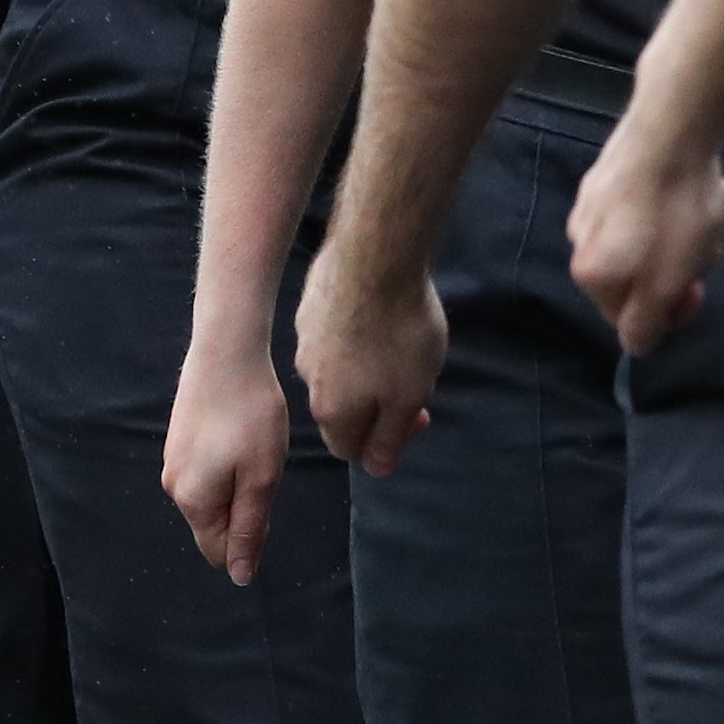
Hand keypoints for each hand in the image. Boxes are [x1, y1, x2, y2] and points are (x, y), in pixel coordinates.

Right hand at [162, 337, 291, 585]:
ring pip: (212, 492)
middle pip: (214, 521)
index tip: (267, 496)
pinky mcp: (178, 437)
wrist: (226, 352)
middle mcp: (173, 486)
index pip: (217, 549)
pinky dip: (227, 460)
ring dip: (237, 481)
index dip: (249, 536)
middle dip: (243, 506)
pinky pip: (206, 468)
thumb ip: (248, 529)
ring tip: (255, 444)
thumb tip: (238, 576)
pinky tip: (241, 430)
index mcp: (192, 502)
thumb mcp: (260, 478)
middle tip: (264, 465)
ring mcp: (172, 459)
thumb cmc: (250, 417)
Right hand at [296, 235, 447, 475]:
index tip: (417, 418)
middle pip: (343, 406)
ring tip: (399, 341)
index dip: (384, 444)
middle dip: (378, 403)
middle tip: (414, 380)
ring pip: (337, 366)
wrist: (376, 256)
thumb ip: (390, 437)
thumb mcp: (408, 397)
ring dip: (366, 365)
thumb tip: (376, 467)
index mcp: (331, 409)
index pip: (349, 448)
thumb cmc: (399, 333)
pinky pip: (335, 329)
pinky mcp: (311, 301)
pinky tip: (380, 310)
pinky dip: (356, 330)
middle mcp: (307, 376)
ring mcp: (306, 335)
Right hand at [567, 116, 723, 354]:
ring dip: (681, 233)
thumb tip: (635, 346)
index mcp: (589, 272)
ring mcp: (593, 198)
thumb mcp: (668, 281)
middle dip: (676, 267)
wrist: (672, 126)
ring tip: (709, 210)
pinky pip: (646, 202)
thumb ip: (648, 322)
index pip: (627, 316)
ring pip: (645, 237)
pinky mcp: (612, 168)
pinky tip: (700, 183)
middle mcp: (580, 237)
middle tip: (707, 245)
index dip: (669, 309)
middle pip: (637, 273)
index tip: (697, 289)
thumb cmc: (672, 212)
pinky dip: (673, 202)